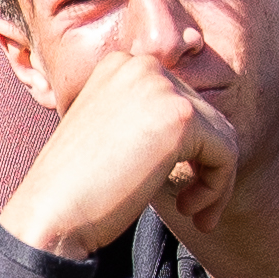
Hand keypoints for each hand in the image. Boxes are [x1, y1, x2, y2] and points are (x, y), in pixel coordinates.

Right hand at [0, 47, 239, 264]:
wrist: (51, 212)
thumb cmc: (75, 188)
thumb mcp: (112, 137)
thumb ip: (147, 121)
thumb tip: (205, 132)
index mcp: (120, 65)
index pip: (181, 101)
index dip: (189, 149)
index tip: (177, 186)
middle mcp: (140, 65)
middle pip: (207, 116)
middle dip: (207, 166)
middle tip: (189, 206)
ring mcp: (160, 87)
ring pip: (223, 136)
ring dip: (215, 181)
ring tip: (190, 210)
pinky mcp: (180, 116)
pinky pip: (227, 153)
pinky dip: (217, 189)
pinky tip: (187, 208)